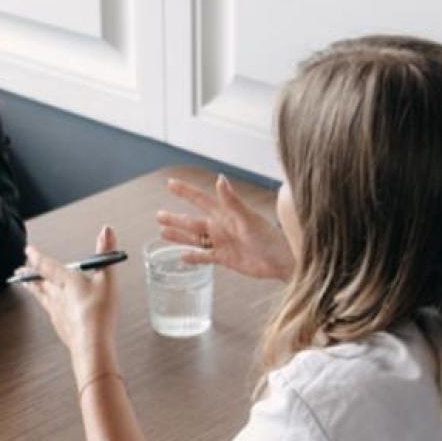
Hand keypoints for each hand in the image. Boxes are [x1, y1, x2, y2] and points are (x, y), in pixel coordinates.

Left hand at [20, 226, 120, 386]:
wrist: (91, 343)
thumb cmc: (98, 311)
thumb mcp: (107, 278)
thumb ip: (106, 253)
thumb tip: (106, 230)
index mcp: (66, 280)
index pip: (46, 265)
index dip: (36, 256)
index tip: (28, 250)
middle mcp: (56, 295)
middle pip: (38, 282)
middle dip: (29, 274)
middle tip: (19, 271)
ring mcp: (56, 311)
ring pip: (41, 296)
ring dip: (33, 289)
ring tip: (26, 286)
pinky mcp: (59, 325)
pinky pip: (48, 311)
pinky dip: (46, 305)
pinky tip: (49, 308)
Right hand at [156, 174, 294, 280]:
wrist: (283, 260)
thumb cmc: (270, 237)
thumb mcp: (248, 218)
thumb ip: (232, 201)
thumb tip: (220, 179)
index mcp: (225, 214)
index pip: (200, 199)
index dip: (185, 191)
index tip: (170, 183)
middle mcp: (221, 226)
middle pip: (193, 221)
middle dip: (176, 218)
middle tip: (158, 215)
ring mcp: (223, 242)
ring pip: (195, 239)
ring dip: (180, 236)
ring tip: (162, 233)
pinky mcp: (226, 258)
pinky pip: (205, 257)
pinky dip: (194, 258)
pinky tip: (182, 257)